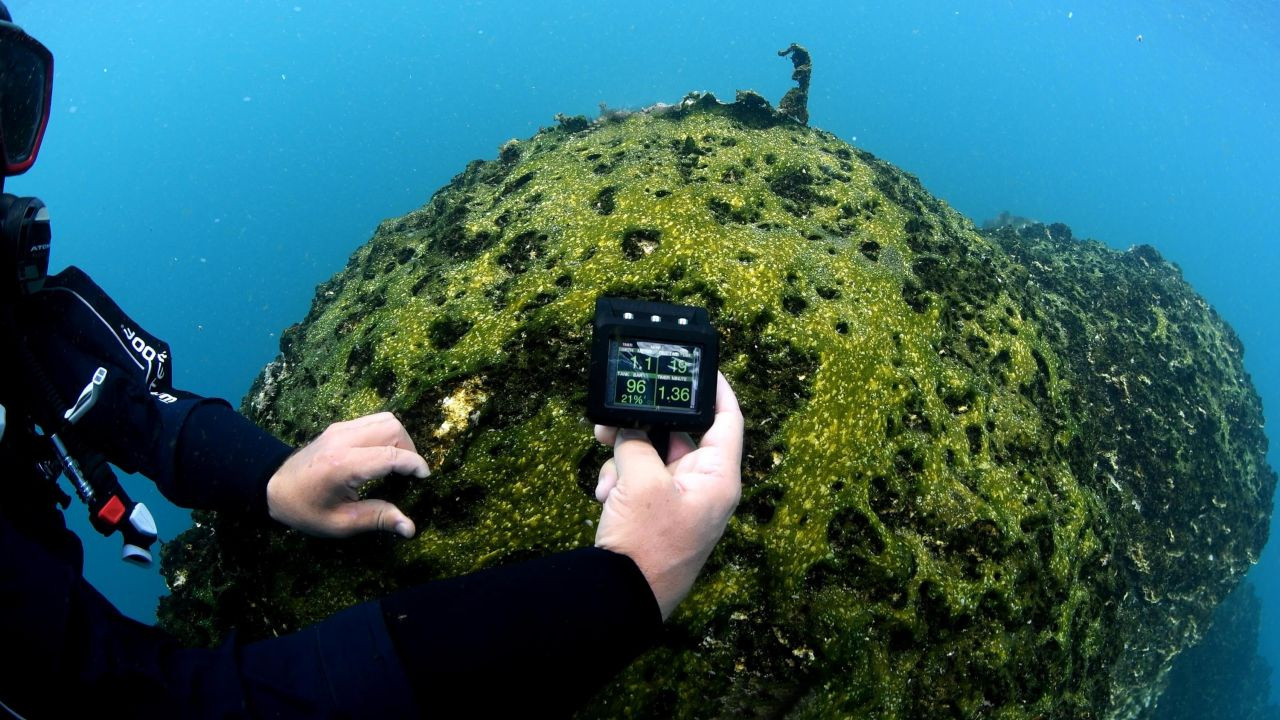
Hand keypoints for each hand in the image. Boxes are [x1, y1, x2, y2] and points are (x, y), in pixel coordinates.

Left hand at [266, 412, 429, 537]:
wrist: (273, 488)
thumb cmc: (306, 510)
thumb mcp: (340, 523)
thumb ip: (377, 519)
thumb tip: (410, 527)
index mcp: (343, 465)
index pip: (390, 455)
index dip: (414, 464)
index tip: (424, 477)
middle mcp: (343, 440)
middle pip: (392, 428)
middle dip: (409, 448)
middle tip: (408, 473)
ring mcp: (340, 429)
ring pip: (385, 419)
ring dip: (399, 438)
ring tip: (397, 462)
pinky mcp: (339, 426)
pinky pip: (373, 421)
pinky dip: (386, 434)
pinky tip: (381, 455)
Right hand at [593, 372, 742, 618]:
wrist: (622, 598)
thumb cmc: (646, 544)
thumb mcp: (639, 480)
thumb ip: (636, 442)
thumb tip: (628, 428)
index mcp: (718, 477)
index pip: (728, 419)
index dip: (717, 388)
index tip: (702, 365)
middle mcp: (705, 487)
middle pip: (681, 435)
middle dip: (645, 426)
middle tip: (618, 415)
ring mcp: (681, 502)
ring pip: (654, 456)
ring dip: (626, 457)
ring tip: (607, 476)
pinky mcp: (659, 514)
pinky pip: (641, 481)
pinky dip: (621, 481)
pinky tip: (604, 495)